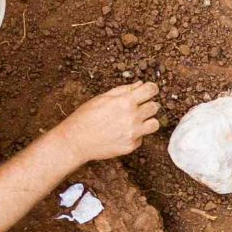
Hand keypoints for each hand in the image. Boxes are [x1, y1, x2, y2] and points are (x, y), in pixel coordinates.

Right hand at [45, 81, 161, 164]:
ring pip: (154, 124)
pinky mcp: (131, 146)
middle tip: (140, 107)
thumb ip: (123, 90)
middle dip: (149, 104)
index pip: (150, 90)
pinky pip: (141, 138)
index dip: (152, 88)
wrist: (76, 141)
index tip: (151, 90)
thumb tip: (139, 84)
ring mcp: (133, 133)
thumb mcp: (102, 98)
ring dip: (148, 121)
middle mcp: (132, 117)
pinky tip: (122, 133)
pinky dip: (135, 135)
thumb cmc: (85, 117)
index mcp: (125, 102)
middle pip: (155, 107)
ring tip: (136, 121)